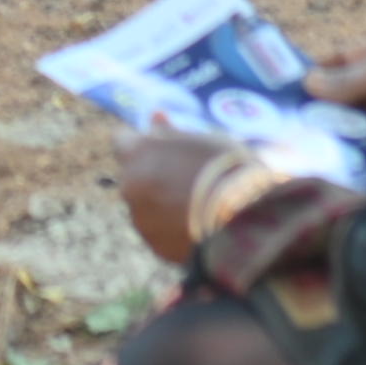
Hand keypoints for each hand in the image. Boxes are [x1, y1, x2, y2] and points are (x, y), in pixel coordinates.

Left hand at [118, 126, 235, 264]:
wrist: (242, 217)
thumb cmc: (226, 167)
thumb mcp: (201, 139)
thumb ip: (173, 132)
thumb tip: (156, 118)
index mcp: (137, 153)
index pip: (123, 141)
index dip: (143, 145)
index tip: (161, 148)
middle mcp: (130, 187)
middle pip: (135, 177)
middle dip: (152, 176)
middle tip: (187, 178)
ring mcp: (141, 220)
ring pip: (146, 208)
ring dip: (162, 205)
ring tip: (200, 205)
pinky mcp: (156, 247)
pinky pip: (160, 234)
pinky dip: (173, 230)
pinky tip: (200, 226)